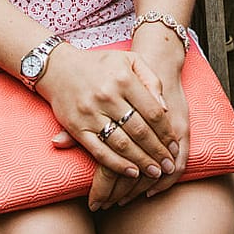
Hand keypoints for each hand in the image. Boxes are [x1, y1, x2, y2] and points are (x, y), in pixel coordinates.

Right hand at [35, 44, 178, 202]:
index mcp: (123, 79)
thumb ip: (151, 80)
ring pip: (122, 144)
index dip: (166, 132)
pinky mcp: (77, 128)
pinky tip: (132, 172)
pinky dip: (117, 165)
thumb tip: (164, 109)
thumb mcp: (129, 60)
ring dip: (142, 162)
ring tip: (156, 172)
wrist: (58, 67)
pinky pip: (100, 151)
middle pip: (140, 131)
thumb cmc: (99, 64)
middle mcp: (107, 96)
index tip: (175, 145)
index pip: (153, 112)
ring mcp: (90, 114)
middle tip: (170, 166)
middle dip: (158, 152)